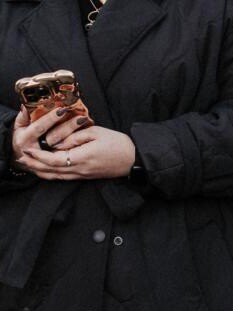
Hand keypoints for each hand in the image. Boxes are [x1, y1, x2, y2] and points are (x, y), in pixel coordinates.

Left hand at [16, 120, 134, 180]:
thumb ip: (74, 136)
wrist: (134, 159)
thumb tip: (59, 142)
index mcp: (81, 158)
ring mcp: (82, 175)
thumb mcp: (96, 132)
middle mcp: (79, 170)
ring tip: (29, 165)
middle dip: (34, 165)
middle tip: (21, 159)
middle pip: (50, 171)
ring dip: (40, 171)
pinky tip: (46, 170)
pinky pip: (63, 178)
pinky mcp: (86, 176)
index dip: (38, 155)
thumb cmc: (118, 143)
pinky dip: (51, 175)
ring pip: (55, 176)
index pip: (52, 159)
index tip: (28, 149)